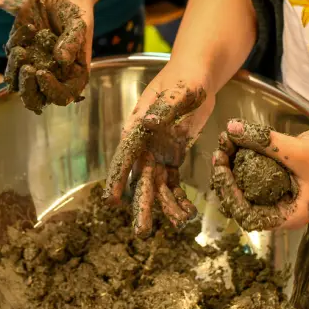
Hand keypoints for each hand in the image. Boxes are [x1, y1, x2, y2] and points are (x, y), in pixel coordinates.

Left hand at [4, 0, 91, 113]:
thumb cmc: (75, 9)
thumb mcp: (79, 24)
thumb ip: (72, 42)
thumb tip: (61, 60)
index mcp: (72, 75)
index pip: (62, 96)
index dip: (51, 90)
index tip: (41, 72)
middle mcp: (53, 75)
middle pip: (36, 98)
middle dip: (28, 89)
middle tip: (28, 69)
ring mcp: (34, 65)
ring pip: (18, 84)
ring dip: (15, 72)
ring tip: (22, 50)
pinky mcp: (19, 52)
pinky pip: (10, 59)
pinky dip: (15, 45)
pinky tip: (28, 28)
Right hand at [104, 62, 213, 236]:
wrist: (197, 76)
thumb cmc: (185, 79)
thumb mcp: (177, 92)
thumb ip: (163, 108)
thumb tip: (145, 122)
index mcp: (138, 128)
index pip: (125, 156)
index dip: (118, 179)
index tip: (111, 201)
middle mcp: (145, 144)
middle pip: (140, 178)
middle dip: (141, 204)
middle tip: (141, 232)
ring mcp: (158, 152)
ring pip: (158, 184)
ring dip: (165, 205)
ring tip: (178, 224)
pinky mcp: (173, 155)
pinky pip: (172, 181)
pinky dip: (178, 196)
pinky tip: (187, 212)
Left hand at [211, 120, 308, 230]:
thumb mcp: (299, 153)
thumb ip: (264, 143)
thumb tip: (231, 129)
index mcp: (287, 215)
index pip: (247, 213)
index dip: (229, 194)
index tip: (221, 169)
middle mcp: (282, 204)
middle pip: (244, 195)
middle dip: (229, 174)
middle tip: (219, 150)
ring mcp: (284, 187)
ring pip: (250, 178)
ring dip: (236, 161)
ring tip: (225, 140)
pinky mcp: (285, 170)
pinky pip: (260, 164)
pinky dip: (248, 152)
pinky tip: (238, 136)